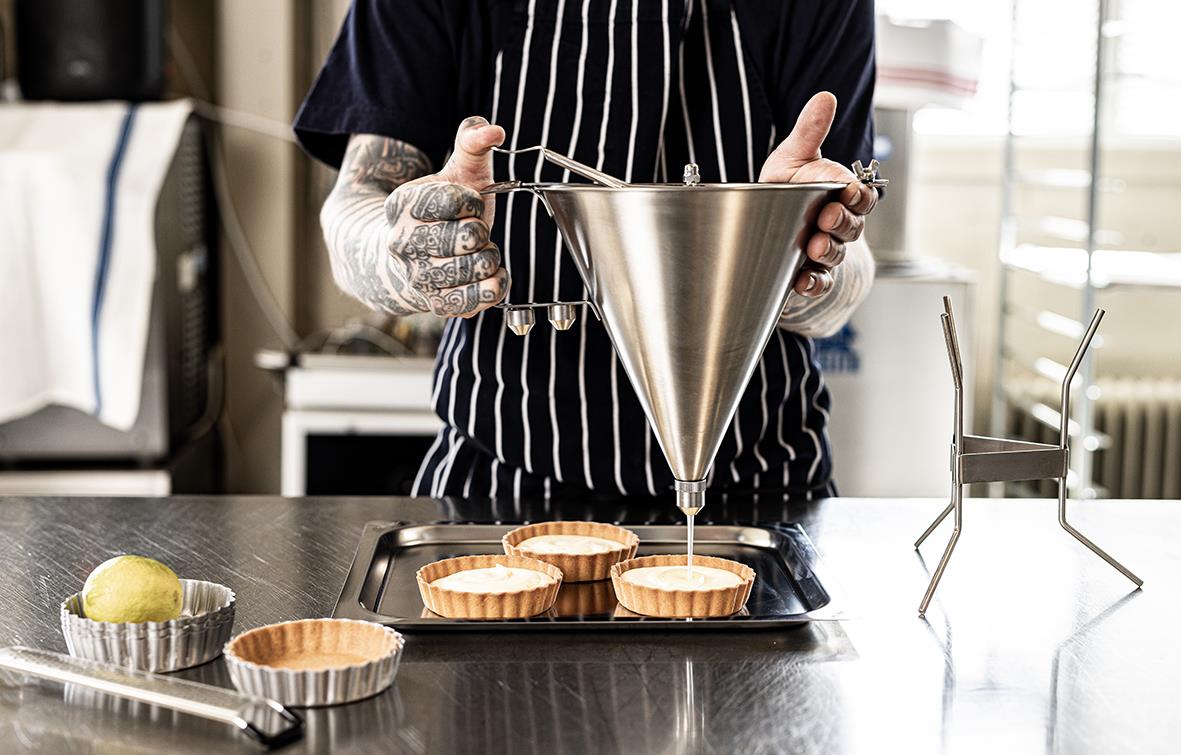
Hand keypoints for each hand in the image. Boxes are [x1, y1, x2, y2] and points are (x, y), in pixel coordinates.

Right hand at [383, 116, 508, 316]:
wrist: (404, 258)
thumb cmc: (438, 213)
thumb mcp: (453, 172)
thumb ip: (472, 142)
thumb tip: (494, 130)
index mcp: (403, 205)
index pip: (457, 199)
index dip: (473, 200)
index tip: (466, 204)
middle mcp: (402, 244)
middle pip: (469, 236)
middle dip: (481, 230)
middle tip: (472, 231)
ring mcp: (418, 278)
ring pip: (477, 267)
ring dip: (489, 256)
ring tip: (476, 252)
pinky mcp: (436, 305)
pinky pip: (479, 299)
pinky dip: (495, 285)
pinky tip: (490, 274)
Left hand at [758, 92, 877, 297]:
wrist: (764, 222)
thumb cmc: (784, 186)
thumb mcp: (793, 157)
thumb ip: (809, 131)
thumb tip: (825, 96)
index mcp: (840, 195)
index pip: (861, 197)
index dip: (858, 196)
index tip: (847, 190)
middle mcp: (838, 224)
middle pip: (852, 227)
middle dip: (841, 223)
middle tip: (827, 217)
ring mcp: (824, 249)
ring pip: (836, 254)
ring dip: (827, 252)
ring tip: (812, 247)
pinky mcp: (809, 272)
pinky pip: (818, 282)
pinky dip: (813, 283)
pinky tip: (802, 281)